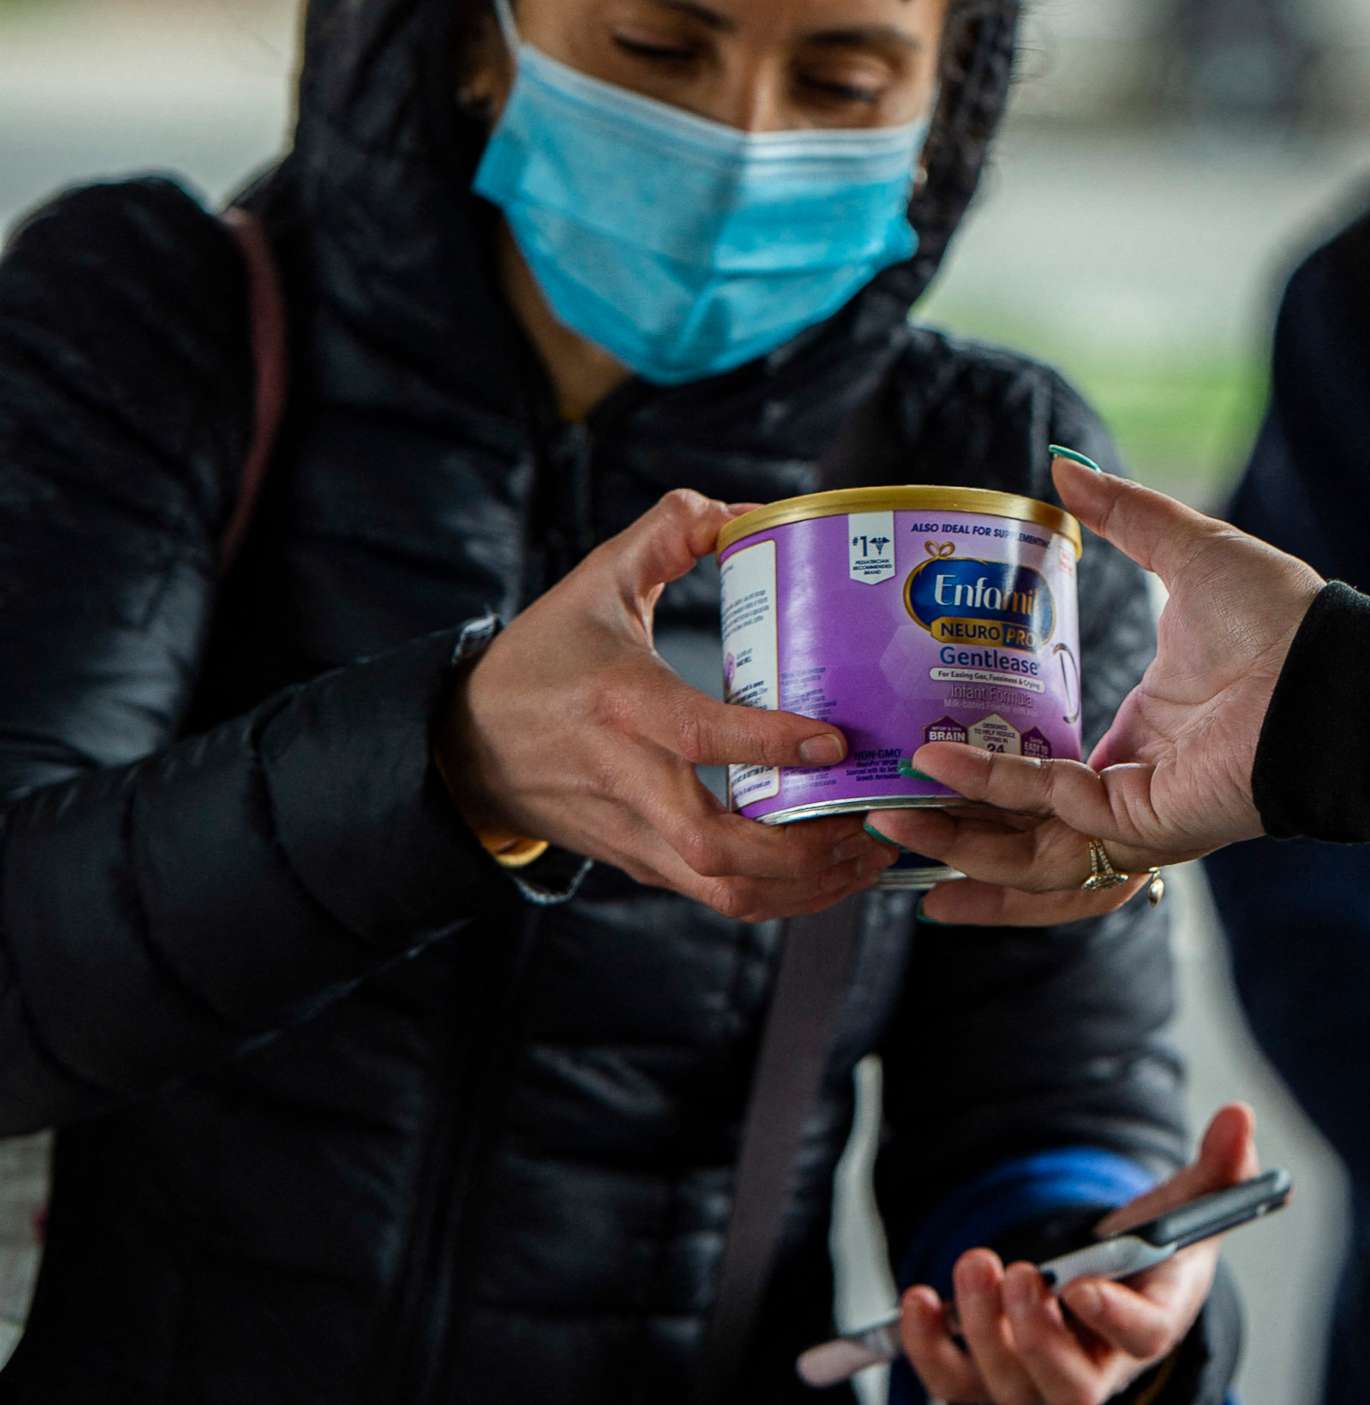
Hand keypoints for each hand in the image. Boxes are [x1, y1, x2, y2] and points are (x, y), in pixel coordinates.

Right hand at [433, 488, 896, 918]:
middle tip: (869, 820)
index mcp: (619, 704)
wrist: (464, 748)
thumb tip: (740, 509)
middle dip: (801, 849)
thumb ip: (666, 534)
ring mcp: (633, 833)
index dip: (770, 743)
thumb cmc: (541, 661)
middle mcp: (626, 780)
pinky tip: (831, 873)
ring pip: (722, 889)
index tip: (835, 740)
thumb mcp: (593, 584)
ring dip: (804, 885)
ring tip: (867, 854)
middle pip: (713, 844)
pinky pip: (716, 897)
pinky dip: (780, 897)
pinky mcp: (640, 863)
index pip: (697, 735)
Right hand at [875, 458, 1325, 926]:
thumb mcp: (1184, 550)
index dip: (977, 775)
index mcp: (1132, 742)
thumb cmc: (1279, 618)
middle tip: (873, 809)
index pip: (1037, 778)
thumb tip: (1061, 467)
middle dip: (947, 833)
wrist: (1328, 664)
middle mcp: (1126, 789)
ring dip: (954, 840)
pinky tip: (938, 765)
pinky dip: (992, 793)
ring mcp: (1134, 814)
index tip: (915, 749)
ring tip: (884, 822)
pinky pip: (1052, 813)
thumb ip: (1123, 516)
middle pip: (1018, 832)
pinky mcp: (1143, 822)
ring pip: (1025, 850)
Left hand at [896, 1104, 1263, 1404]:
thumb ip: (1218, 1170)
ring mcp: (1040, 1384)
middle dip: (1036, 1339)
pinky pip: (954, 1386)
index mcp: (1153, 1325)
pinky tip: (920, 1302)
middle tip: (1016, 1274)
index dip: (1112, 1317)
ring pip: (1007, 1391)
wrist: (1109, 1288)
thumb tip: (1238, 1117)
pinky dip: (929, 1350)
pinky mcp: (991, 1384)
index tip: (1081, 1283)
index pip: (1141, 1339)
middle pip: (1069, 1390)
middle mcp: (1099, 1369)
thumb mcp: (1187, 1210)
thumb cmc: (1152, 1255)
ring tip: (974, 1262)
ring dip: (982, 1331)